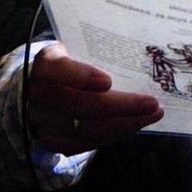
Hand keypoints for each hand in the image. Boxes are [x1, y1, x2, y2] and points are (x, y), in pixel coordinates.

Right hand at [23, 43, 163, 153]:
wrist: (43, 85)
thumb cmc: (71, 62)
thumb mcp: (77, 46)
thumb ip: (99, 49)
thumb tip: (140, 49)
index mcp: (45, 64)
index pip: (58, 70)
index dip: (82, 77)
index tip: (108, 81)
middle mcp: (38, 95)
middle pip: (79, 105)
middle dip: (120, 106)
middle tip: (151, 103)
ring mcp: (43, 122)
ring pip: (86, 130)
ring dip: (124, 124)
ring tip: (152, 115)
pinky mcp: (52, 142)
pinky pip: (87, 144)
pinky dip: (115, 135)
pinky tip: (135, 124)